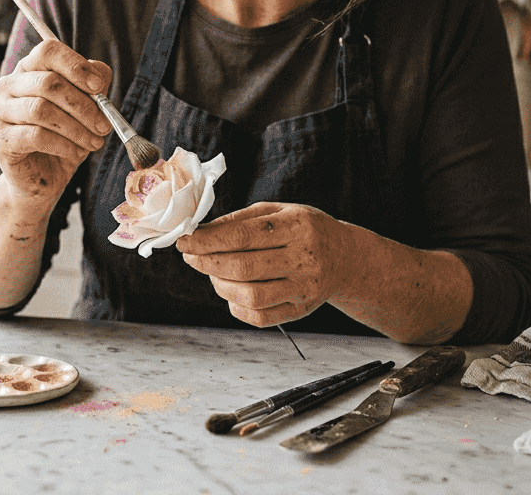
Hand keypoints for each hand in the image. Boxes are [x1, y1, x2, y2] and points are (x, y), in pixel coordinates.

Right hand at [0, 40, 112, 204]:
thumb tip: (100, 77)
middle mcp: (9, 85)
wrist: (41, 178)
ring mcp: (0, 111)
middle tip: (104, 125)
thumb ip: (93, 87)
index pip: (48, 51)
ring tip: (94, 143)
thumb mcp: (84, 110)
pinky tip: (76, 153)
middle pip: (48, 83)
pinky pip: (35, 136)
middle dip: (83, 105)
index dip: (76, 66)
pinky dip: (63, 145)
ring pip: (42, 110)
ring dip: (76, 128)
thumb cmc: (62, 138)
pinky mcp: (0, 139)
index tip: (99, 87)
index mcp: (30, 69)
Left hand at [176, 202, 361, 327]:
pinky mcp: (301, 310)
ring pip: (251, 296)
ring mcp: (304, 288)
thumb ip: (241, 220)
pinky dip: (237, 307)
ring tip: (213, 273)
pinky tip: (232, 293)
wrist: (346, 257)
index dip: (208, 240)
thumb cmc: (304, 230)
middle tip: (191, 256)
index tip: (185, 240)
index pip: (244, 235)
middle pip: (244, 267)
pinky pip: (261, 318)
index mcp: (297, 227)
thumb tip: (201, 232)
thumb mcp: (279, 211)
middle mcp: (304, 258)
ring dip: (220, 285)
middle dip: (208, 262)